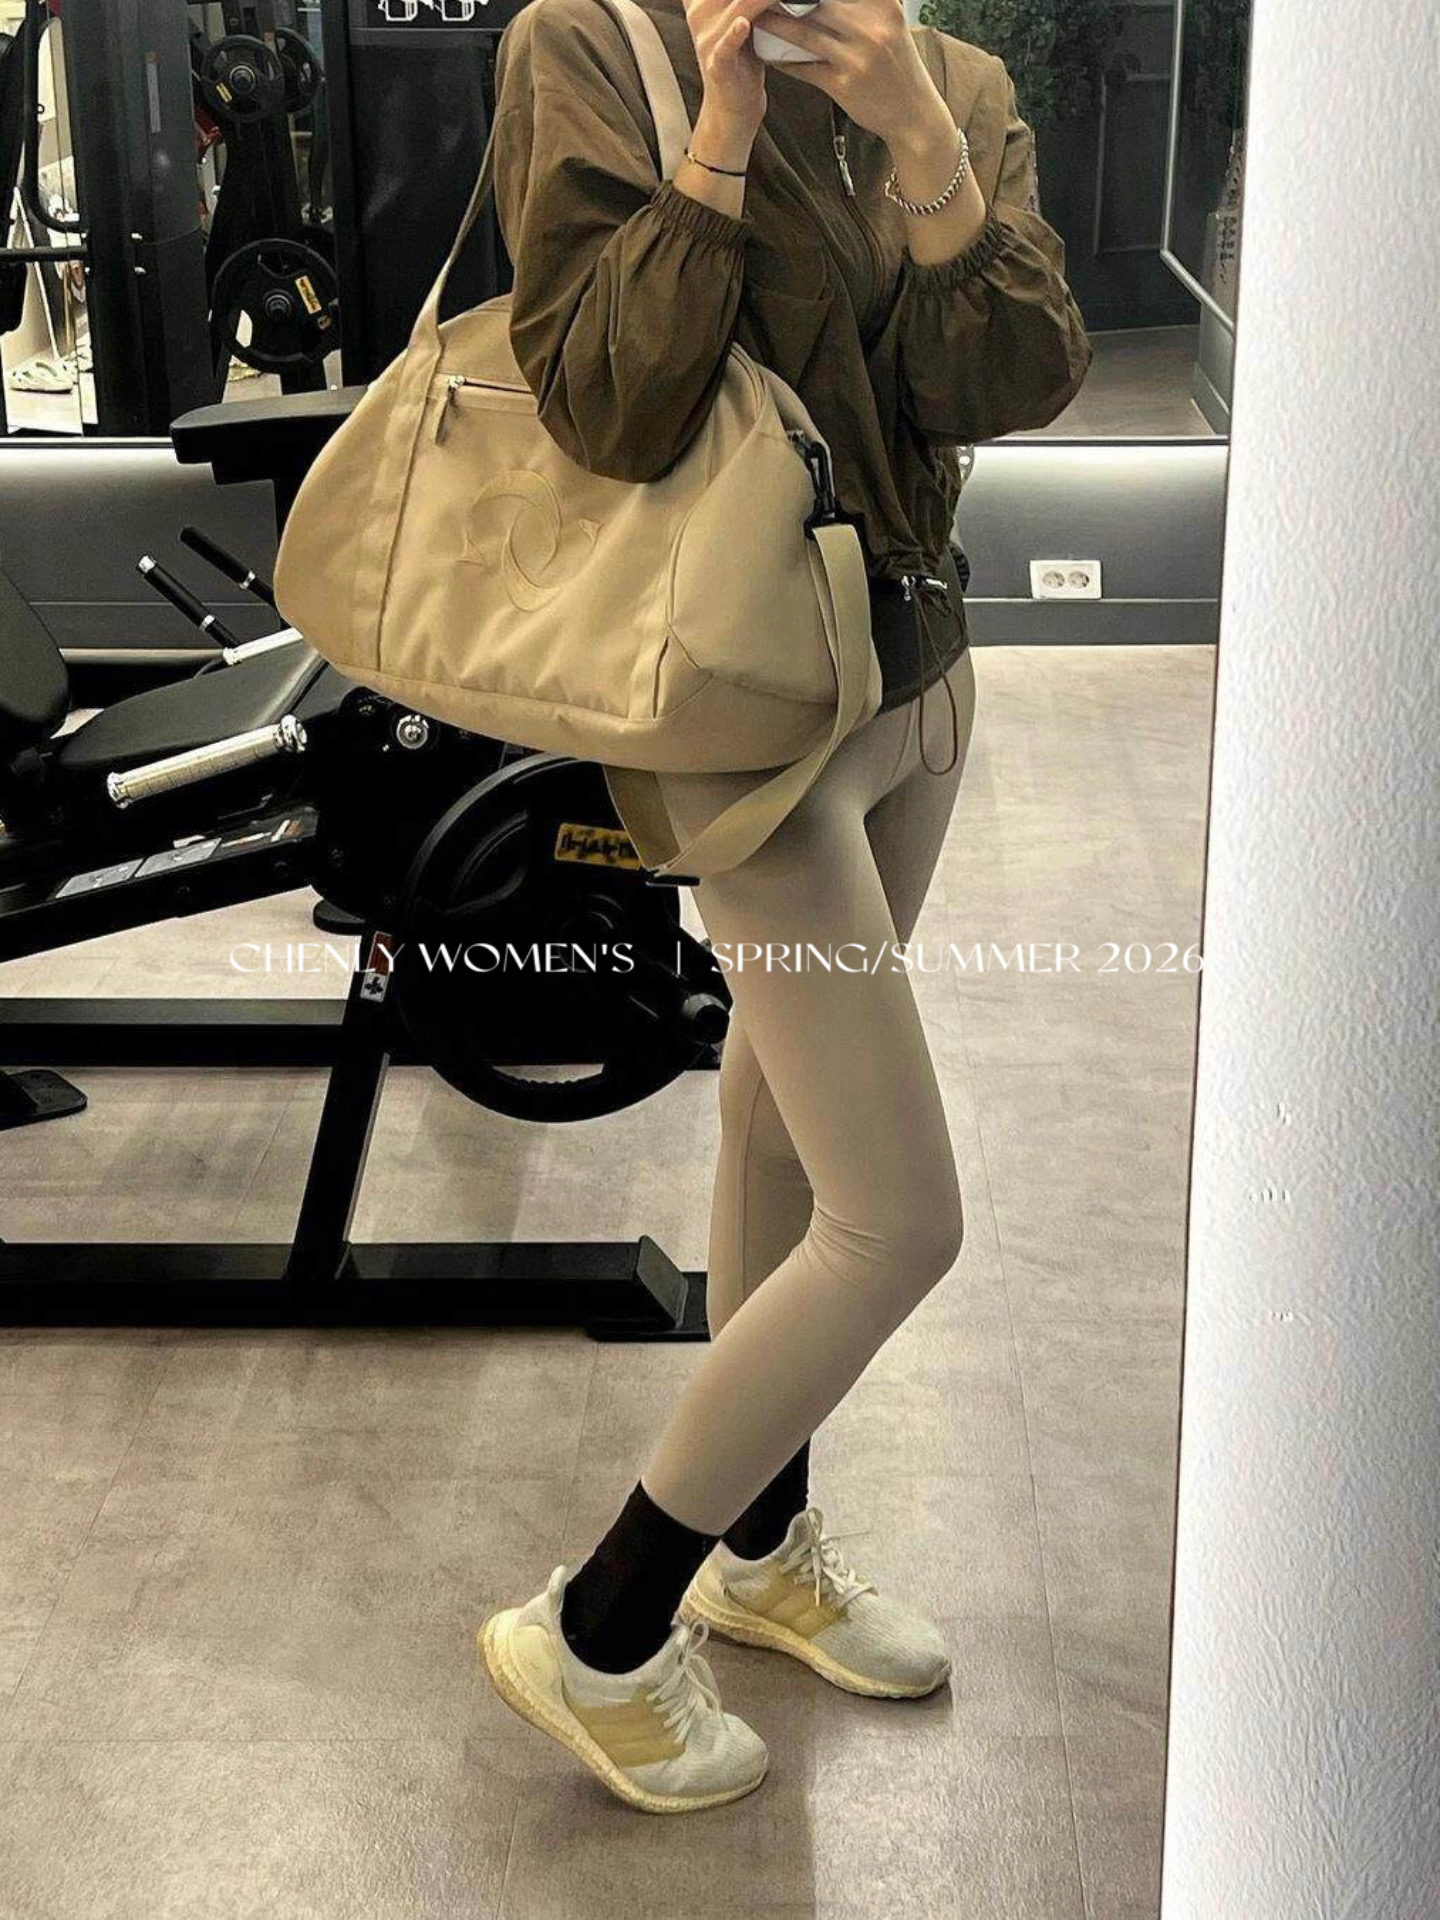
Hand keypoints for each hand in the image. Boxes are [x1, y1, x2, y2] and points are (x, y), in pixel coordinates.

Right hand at [682, 0, 780, 140]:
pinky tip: (742, 25)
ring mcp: (706, 39)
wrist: (734, 112)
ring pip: (738, 6)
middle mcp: (700, 13)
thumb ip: (747, 1)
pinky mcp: (717, 65)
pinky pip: (724, 48)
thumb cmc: (741, 64)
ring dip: (761, 1)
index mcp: (702, 1)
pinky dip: (734, 36)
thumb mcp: (742, 19)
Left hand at [750, 0, 952, 154]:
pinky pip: (805, 68)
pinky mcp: (844, 85)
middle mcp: (872, 28)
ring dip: (776, 25)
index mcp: (884, 6)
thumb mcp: (891, 24)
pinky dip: (784, 60)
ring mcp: (858, 57)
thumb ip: (866, 4)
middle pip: (816, 2)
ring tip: (756, 18)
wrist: (914, 115)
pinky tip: (769, 54)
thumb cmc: (899, 66)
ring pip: (806, 33)